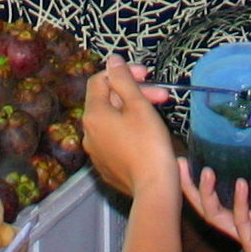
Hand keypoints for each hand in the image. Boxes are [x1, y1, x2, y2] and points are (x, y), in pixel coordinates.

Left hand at [81, 58, 179, 198]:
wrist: (154, 191)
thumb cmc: (148, 145)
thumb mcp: (138, 105)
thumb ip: (123, 79)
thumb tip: (112, 60)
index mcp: (93, 115)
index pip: (99, 81)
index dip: (123, 73)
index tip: (146, 75)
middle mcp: (88, 133)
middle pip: (108, 101)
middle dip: (134, 93)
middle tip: (162, 95)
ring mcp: (96, 153)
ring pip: (113, 121)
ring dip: (134, 111)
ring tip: (159, 112)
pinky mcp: (107, 167)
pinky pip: (115, 140)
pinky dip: (129, 131)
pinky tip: (148, 133)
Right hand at [183, 135, 250, 251]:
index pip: (219, 189)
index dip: (202, 173)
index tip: (190, 150)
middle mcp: (246, 218)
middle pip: (208, 204)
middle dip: (191, 185)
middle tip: (181, 163)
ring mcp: (249, 234)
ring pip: (215, 217)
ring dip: (207, 195)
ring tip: (206, 172)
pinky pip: (240, 225)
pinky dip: (238, 205)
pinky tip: (241, 186)